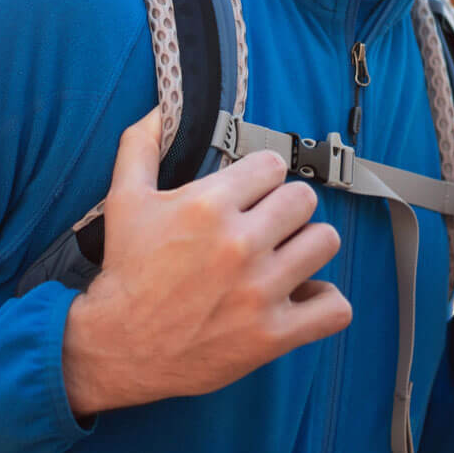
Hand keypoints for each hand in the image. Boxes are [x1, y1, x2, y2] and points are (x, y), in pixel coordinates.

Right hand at [62, 109, 349, 416]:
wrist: (119, 345)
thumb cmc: (125, 270)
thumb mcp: (124, 199)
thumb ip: (141, 145)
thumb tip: (160, 108)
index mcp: (208, 206)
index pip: (272, 165)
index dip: (261, 177)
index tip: (249, 193)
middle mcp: (239, 245)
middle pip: (304, 200)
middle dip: (285, 208)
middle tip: (266, 225)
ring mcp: (260, 291)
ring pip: (324, 242)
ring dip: (307, 247)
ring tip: (284, 256)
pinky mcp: (272, 334)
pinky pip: (334, 307)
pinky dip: (324, 301)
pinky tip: (301, 295)